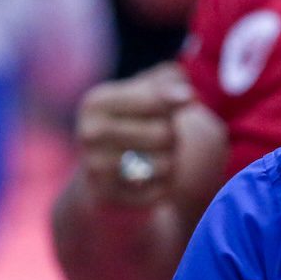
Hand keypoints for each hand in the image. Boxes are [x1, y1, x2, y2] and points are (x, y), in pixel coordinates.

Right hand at [74, 63, 200, 207]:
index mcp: (96, 102)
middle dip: (174, 135)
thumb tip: (187, 96)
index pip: (152, 99)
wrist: (99, 174)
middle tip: (165, 136)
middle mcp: (90, 133)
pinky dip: (165, 185)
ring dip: (172, 160)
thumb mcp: (139, 94)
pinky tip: (152, 178)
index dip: (177, 99)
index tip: (190, 98)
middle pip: (164, 133)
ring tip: (157, 156)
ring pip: (166, 164)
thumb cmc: (129, 123)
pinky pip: (160, 190)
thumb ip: (165, 82)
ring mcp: (96, 167)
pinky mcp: (110, 197)